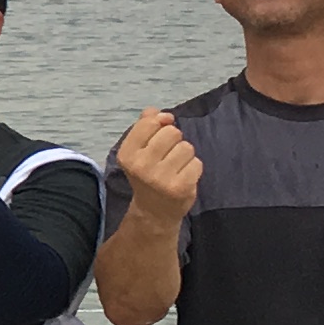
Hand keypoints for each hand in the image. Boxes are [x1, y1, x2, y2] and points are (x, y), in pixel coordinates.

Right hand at [113, 107, 201, 224]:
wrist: (154, 211)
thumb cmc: (148, 174)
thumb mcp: (138, 150)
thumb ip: (145, 126)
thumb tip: (161, 113)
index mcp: (127, 154)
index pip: (150, 122)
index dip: (160, 125)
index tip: (159, 136)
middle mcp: (141, 165)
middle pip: (171, 132)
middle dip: (174, 141)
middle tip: (168, 156)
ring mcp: (160, 178)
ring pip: (186, 147)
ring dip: (185, 155)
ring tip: (176, 168)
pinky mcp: (180, 187)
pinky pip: (196, 163)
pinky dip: (193, 168)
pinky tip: (184, 177)